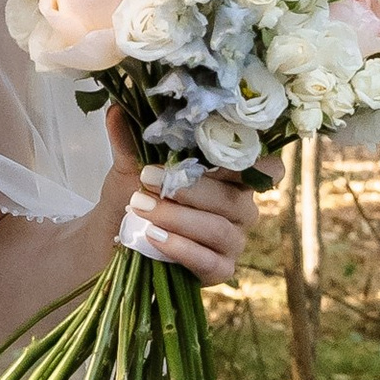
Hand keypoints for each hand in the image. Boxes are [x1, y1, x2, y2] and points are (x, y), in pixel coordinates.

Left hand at [108, 113, 261, 288]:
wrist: (111, 239)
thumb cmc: (135, 196)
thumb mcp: (130, 167)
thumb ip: (131, 141)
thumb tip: (118, 109)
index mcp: (232, 179)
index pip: (268, 169)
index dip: (260, 164)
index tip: (224, 153)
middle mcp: (241, 210)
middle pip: (233, 198)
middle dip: (189, 188)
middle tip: (148, 178)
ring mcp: (233, 242)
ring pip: (218, 228)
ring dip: (177, 218)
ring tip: (141, 208)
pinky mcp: (219, 271)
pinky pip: (208, 261)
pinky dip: (180, 248)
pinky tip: (153, 238)